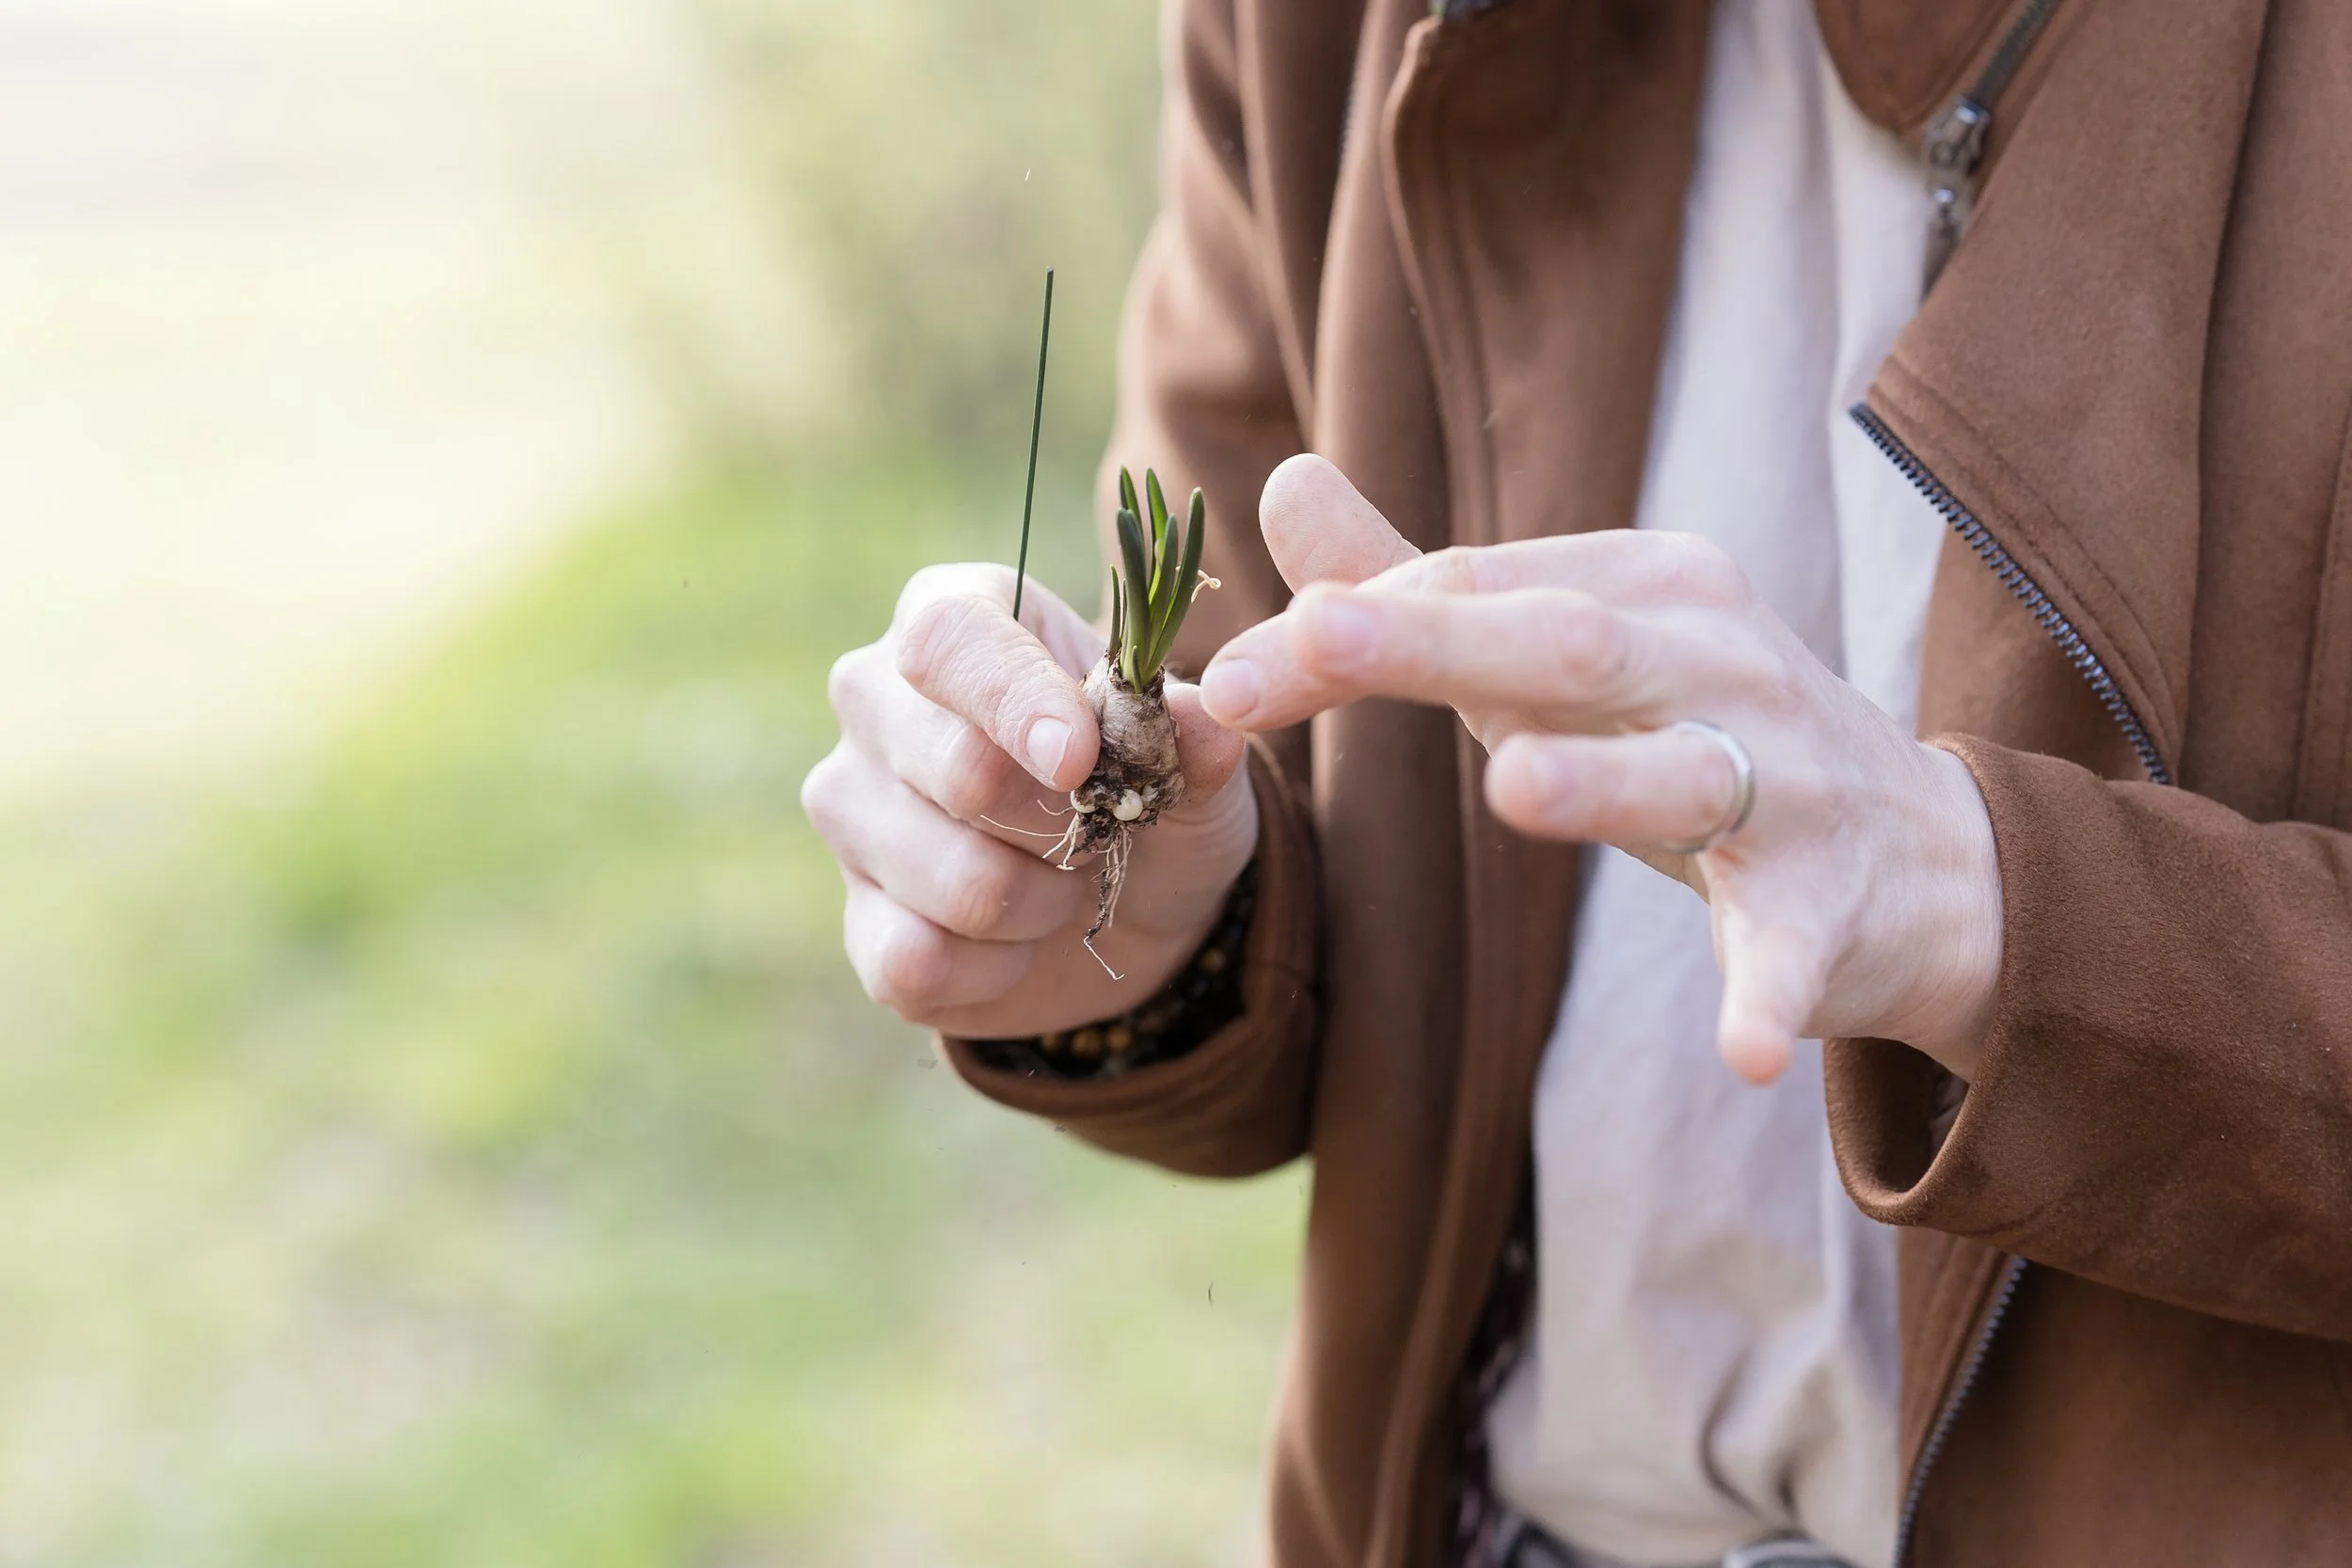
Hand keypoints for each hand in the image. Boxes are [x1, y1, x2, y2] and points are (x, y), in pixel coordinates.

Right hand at [803, 563, 1258, 1038]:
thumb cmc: (1143, 789)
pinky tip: (1017, 946)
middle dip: (1063, 823)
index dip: (1014, 701)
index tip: (1081, 760)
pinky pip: (920, 961)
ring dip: (1044, 903)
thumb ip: (1195, 736)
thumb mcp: (1190, 759)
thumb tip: (1209, 719)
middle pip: (957, 768)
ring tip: (1061, 882)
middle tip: (1096, 825)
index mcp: (953, 619)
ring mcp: (848, 808)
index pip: (947, 641)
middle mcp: (874, 701)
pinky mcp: (856, 917)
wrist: (1129, 903)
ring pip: (954, 881)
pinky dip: (999, 969)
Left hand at [1198, 456, 2001, 1084]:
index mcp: (1641, 588)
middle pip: (1566, 643)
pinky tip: (1744, 1054)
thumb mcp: (1551, 659)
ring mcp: (1783, 775)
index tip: (1223, 683)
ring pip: (1685, 771)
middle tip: (1313, 642)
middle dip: (1432, 643)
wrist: (1919, 857)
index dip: (1344, 632)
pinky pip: (1793, 943)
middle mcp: (1714, 658)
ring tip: (1518, 786)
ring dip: (1603, 781)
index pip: (1471, 590)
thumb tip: (1280, 482)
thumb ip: (1419, 586)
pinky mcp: (1831, 896)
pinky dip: (1770, 991)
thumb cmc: (1694, 736)